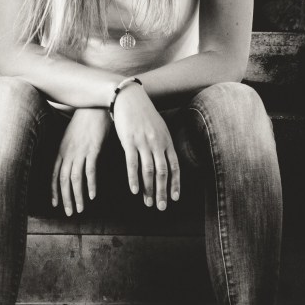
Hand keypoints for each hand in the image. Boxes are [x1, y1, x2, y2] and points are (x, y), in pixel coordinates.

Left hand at [51, 108, 111, 215]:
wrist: (95, 106)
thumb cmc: (85, 121)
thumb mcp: (72, 136)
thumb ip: (70, 150)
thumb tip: (71, 162)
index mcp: (61, 150)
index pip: (54, 175)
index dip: (54, 191)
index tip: (56, 204)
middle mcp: (68, 153)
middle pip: (63, 180)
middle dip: (65, 198)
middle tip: (69, 213)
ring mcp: (80, 152)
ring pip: (75, 179)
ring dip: (77, 196)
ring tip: (79, 209)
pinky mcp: (93, 150)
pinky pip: (90, 171)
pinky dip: (90, 185)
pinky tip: (92, 195)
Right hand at [112, 83, 179, 210]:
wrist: (129, 97)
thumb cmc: (143, 113)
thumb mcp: (159, 127)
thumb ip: (163, 143)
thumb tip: (167, 159)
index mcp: (166, 141)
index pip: (175, 167)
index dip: (176, 184)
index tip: (175, 198)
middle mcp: (157, 143)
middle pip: (163, 172)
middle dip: (163, 192)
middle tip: (161, 207)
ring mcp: (143, 142)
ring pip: (149, 171)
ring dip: (149, 189)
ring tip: (148, 203)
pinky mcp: (129, 141)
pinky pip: (132, 164)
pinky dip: (134, 179)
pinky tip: (134, 190)